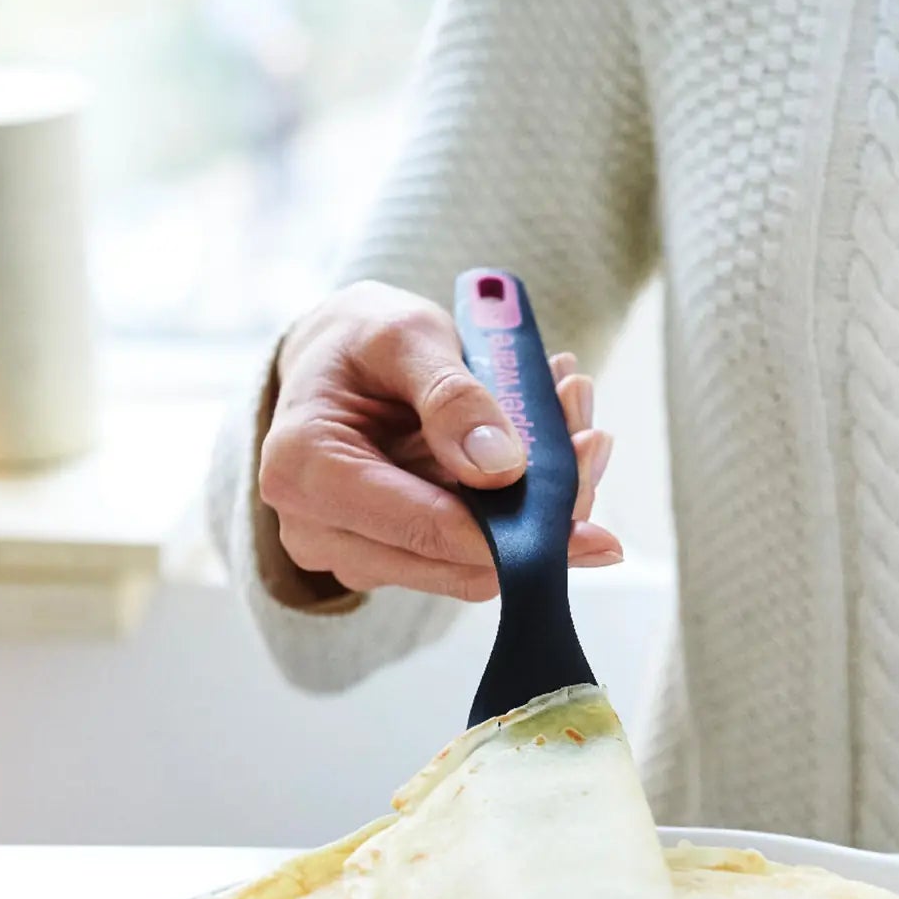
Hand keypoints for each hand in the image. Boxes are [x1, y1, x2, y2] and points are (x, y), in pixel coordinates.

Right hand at [259, 280, 619, 601]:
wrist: (332, 359)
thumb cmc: (359, 340)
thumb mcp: (404, 335)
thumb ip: (451, 396)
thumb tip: (502, 469)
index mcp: (304, 470)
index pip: (424, 528)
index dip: (513, 532)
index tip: (588, 517)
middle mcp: (318, 530)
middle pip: (456, 561)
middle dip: (540, 516)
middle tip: (594, 444)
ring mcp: (354, 552)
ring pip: (473, 564)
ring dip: (538, 510)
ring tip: (577, 429)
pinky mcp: (391, 558)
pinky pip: (470, 551)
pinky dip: (517, 509)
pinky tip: (550, 450)